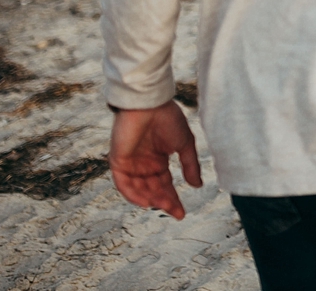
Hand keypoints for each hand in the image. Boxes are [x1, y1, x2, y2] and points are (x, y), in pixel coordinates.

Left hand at [108, 99, 202, 219]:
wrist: (150, 103)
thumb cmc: (168, 118)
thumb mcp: (185, 143)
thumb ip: (190, 165)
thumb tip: (197, 185)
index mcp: (157, 159)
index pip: (164, 184)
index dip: (173, 198)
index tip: (182, 212)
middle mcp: (143, 164)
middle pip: (153, 189)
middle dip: (164, 201)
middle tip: (177, 212)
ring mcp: (130, 163)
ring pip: (139, 189)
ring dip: (151, 199)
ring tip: (164, 207)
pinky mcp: (118, 160)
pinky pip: (123, 183)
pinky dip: (133, 194)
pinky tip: (146, 202)